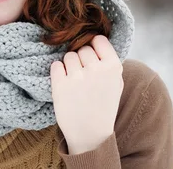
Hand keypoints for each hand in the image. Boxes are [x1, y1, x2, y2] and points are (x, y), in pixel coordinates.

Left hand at [50, 34, 123, 153]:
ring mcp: (77, 77)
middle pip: (83, 48)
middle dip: (82, 59)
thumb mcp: (116, 83)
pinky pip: (55, 65)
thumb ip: (109, 61)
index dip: (94, 47)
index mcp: (113, 67)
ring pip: (68, 56)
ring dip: (69, 66)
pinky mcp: (60, 84)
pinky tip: (65, 84)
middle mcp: (96, 69)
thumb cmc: (103, 106)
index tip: (93, 58)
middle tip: (84, 76)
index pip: (99, 39)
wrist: (90, 133)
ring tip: (76, 82)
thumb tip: (96, 39)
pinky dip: (58, 73)